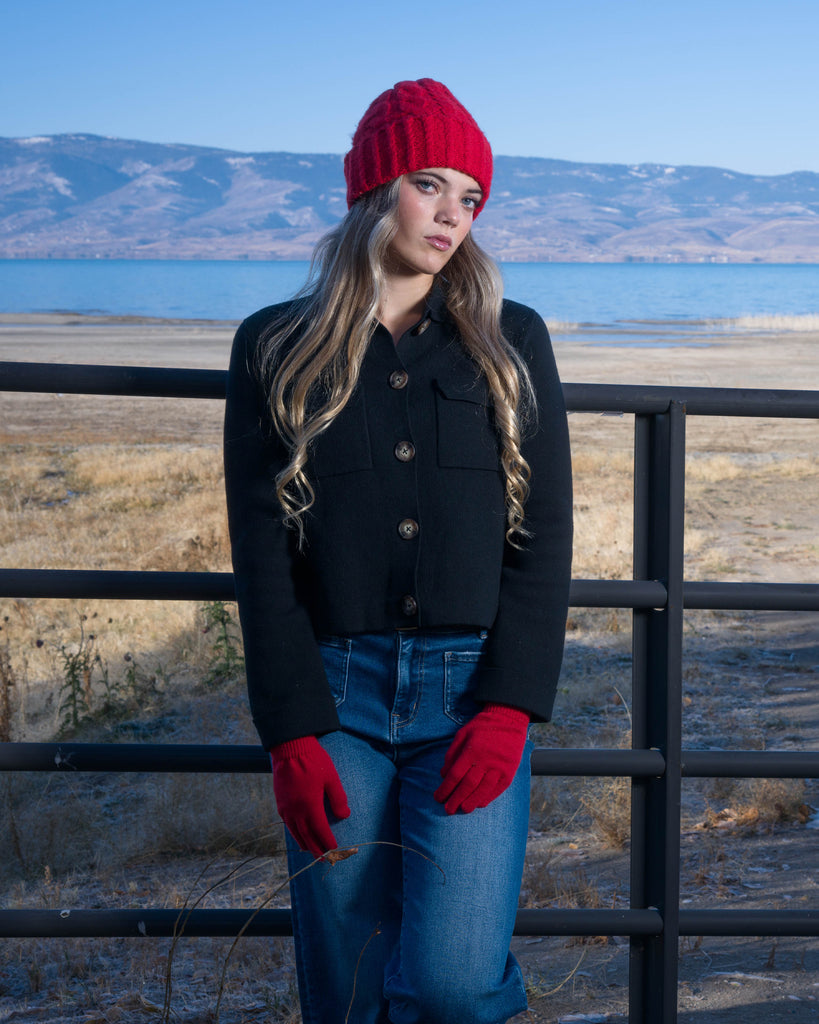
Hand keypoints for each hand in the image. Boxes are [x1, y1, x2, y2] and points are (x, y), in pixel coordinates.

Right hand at [269, 736, 349, 858]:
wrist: (290, 748)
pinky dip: (294, 833)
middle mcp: (295, 811)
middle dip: (316, 849)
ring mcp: (285, 808)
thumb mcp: (331, 778)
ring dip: (305, 843)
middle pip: (306, 836)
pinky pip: (287, 823)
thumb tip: (345, 815)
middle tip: (325, 859)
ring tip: (312, 851)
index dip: (327, 842)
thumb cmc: (313, 761)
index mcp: (310, 806)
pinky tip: (299, 834)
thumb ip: (338, 798)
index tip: (334, 850)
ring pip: (295, 832)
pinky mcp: (280, 802)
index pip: (320, 831)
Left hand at [434, 703, 529, 814]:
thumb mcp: (462, 734)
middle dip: (455, 799)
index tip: (438, 797)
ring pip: (483, 790)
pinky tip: (479, 804)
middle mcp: (486, 761)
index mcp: (472, 751)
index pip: (455, 775)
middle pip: (467, 785)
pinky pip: (497, 790)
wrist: (509, 720)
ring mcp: (499, 768)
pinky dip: (487, 798)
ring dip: (471, 802)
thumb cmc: (482, 727)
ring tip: (462, 809)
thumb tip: (443, 774)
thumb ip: (452, 754)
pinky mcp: (509, 772)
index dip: (445, 789)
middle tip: (447, 810)